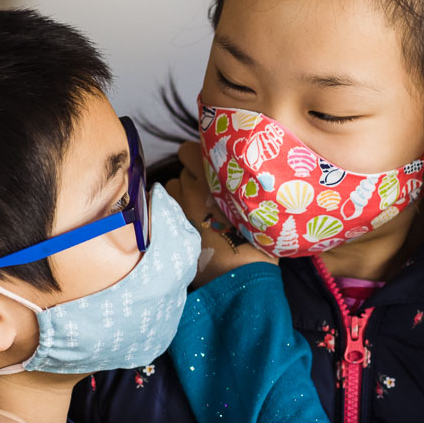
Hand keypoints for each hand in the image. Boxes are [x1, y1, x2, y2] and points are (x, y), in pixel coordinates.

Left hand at [173, 140, 275, 284]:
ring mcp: (179, 206)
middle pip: (182, 169)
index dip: (198, 158)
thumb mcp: (257, 202)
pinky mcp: (172, 226)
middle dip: (193, 178)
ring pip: (171, 187)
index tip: (210, 169)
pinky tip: (190, 223)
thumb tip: (230, 172)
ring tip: (199, 210)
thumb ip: (239, 182)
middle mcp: (194, 186)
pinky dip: (174, 212)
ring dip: (182, 194)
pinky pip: (165, 207)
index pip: (188, 150)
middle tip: (210, 194)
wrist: (242, 272)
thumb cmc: (258, 237)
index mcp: (217, 175)